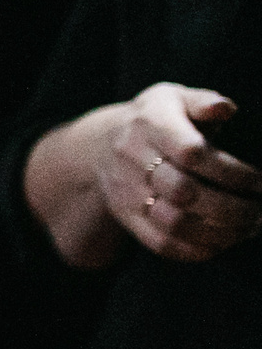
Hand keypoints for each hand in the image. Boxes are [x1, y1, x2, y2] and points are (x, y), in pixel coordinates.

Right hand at [101, 83, 261, 261]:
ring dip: (219, 232)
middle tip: (260, 211)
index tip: (259, 182)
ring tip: (247, 228)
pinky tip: (222, 241)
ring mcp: (126, 190)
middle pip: (184, 192)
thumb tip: (225, 109)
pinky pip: (162, 243)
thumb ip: (204, 102)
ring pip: (174, 222)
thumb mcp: (175, 98)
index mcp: (149, 123)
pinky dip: (197, 249)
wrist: (102, 145)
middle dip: (232, 207)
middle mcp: (131, 157)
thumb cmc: (158, 119)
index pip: (191, 153)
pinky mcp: (126, 216)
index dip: (231, 172)